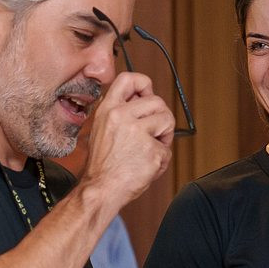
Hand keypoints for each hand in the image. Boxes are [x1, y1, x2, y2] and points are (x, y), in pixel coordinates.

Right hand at [81, 71, 174, 206]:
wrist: (100, 189)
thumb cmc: (103, 165)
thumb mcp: (102, 129)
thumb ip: (120, 113)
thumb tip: (143, 99)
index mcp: (108, 109)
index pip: (129, 78)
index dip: (144, 84)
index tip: (148, 95)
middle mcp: (121, 116)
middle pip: (157, 101)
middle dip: (161, 117)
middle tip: (154, 133)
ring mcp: (137, 132)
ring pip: (167, 120)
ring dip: (165, 136)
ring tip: (151, 149)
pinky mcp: (151, 150)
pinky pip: (168, 149)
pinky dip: (161, 160)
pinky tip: (147, 166)